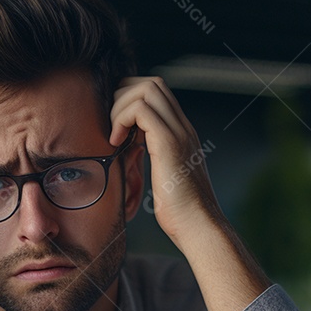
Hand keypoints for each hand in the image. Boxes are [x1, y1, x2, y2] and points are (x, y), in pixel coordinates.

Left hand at [110, 77, 268, 310]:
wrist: (199, 227)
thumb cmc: (180, 213)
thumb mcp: (164, 179)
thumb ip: (155, 160)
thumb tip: (133, 154)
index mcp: (182, 134)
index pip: (158, 94)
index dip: (131, 100)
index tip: (117, 127)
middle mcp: (183, 128)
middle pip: (152, 83)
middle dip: (124, 96)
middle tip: (112, 126)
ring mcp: (179, 132)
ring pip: (146, 89)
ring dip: (121, 106)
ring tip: (114, 135)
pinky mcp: (169, 143)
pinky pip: (140, 109)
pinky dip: (121, 119)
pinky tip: (116, 143)